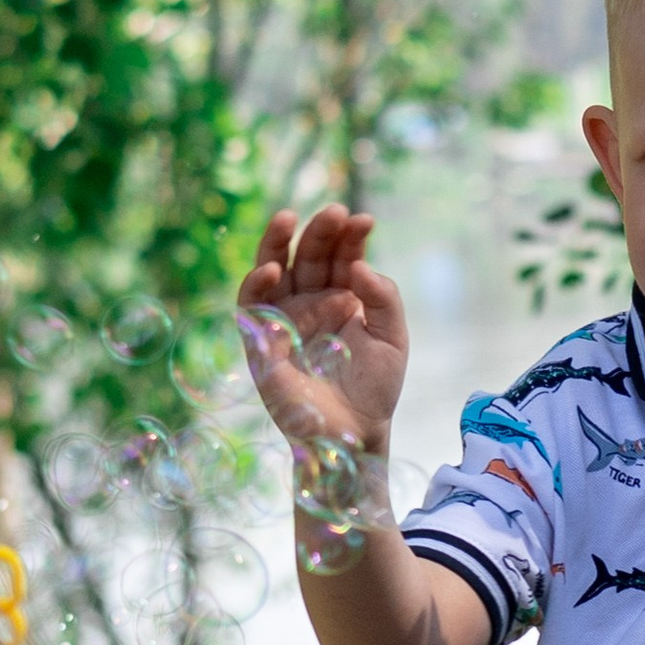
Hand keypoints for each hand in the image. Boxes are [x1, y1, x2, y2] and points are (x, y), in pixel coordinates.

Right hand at [239, 204, 407, 455]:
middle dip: (320, 231)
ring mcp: (284, 319)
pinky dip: (256, 285)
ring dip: (276, 243)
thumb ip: (385, 299)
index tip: (364, 220)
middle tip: (334, 212)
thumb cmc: (374, 387)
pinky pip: (251, 307)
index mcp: (340, 296)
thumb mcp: (392, 338)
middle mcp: (309, 302)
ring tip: (288, 218)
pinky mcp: (262, 343)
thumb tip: (361, 266)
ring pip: (273, 270)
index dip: (350, 236)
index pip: (342, 255)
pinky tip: (272, 267)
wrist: (355, 433)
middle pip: (308, 255)